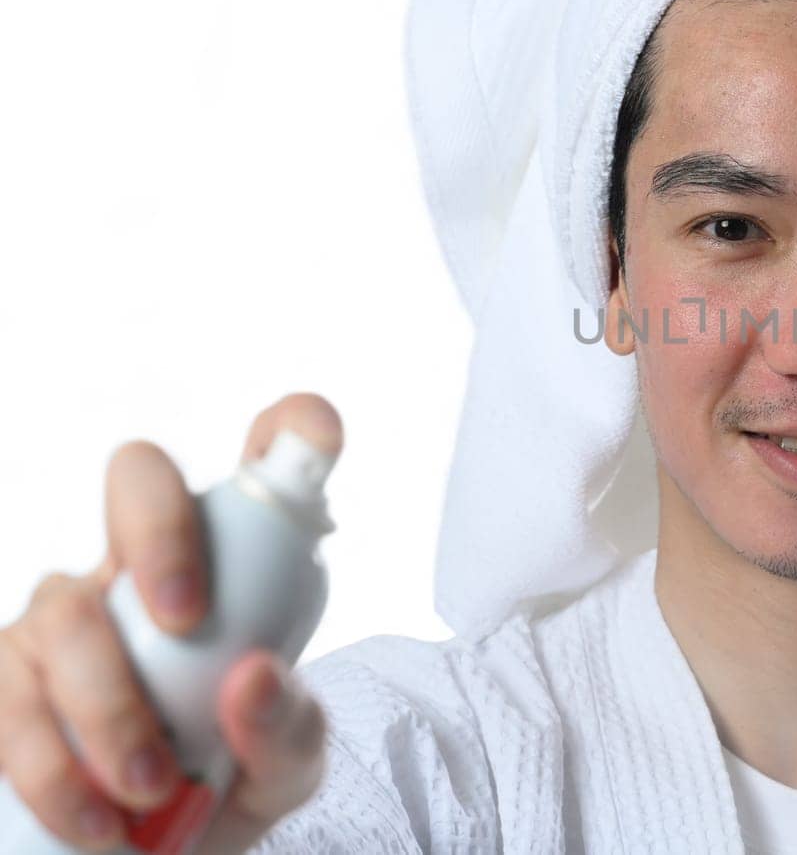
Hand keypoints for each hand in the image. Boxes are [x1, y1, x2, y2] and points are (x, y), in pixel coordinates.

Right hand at [0, 393, 340, 852]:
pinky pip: (5, 697)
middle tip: (186, 622)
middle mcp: (142, 566)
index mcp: (234, 563)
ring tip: (147, 786)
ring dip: (107, 705)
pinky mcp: (6, 682)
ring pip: (65, 609)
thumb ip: (289, 728)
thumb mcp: (287, 766)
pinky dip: (50, 766)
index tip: (317, 436)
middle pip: (138, 478)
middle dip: (160, 533)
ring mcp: (65, 617)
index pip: (263, 464)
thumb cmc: (233, 780)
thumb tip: (251, 677)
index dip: (292, 430)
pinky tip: (95, 821)